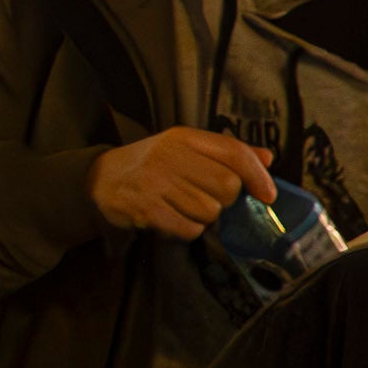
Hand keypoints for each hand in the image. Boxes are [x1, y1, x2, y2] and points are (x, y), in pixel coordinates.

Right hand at [89, 128, 273, 240]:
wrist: (100, 179)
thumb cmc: (151, 165)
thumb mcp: (185, 148)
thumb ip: (226, 153)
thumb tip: (267, 158)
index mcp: (184, 138)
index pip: (234, 153)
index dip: (258, 176)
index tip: (268, 195)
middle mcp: (170, 156)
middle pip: (227, 186)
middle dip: (225, 200)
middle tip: (207, 199)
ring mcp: (156, 183)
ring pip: (210, 211)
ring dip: (204, 217)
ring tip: (185, 208)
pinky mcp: (146, 209)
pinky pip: (189, 229)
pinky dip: (188, 230)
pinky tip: (174, 219)